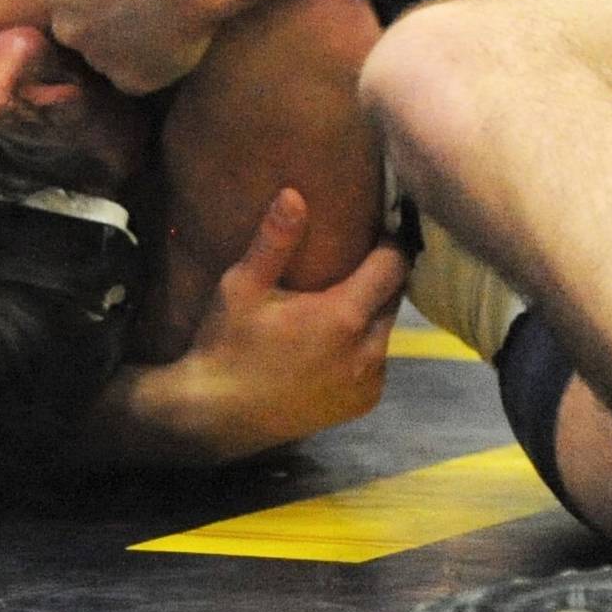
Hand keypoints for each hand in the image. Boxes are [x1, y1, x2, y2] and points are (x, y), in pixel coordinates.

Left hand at [16, 0, 214, 92]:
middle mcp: (65, 28)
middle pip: (78, 25)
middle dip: (99, 13)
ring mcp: (99, 58)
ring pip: (107, 53)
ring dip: (124, 39)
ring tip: (158, 11)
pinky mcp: (134, 79)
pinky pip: (138, 76)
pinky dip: (150, 63)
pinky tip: (169, 39)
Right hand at [180, 188, 408, 452]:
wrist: (217, 418)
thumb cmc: (227, 345)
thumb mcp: (241, 287)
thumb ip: (273, 241)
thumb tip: (294, 194)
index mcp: (344, 317)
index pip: (394, 264)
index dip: (388, 242)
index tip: (373, 229)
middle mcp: (369, 352)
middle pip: (393, 297)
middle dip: (379, 277)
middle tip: (352, 262)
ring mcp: (369, 383)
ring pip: (386, 331)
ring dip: (371, 314)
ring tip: (341, 300)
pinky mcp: (362, 404)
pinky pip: (377, 363)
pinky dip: (364, 348)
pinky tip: (334, 342)